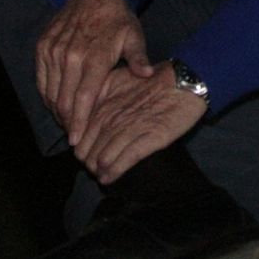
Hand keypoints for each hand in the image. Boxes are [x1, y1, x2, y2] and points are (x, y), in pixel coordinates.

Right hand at [36, 0, 150, 146]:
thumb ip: (139, 57)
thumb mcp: (134, 35)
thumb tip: (146, 75)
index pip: (84, 98)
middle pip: (64, 99)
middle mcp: (70, 55)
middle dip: (67, 122)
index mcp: (94, 56)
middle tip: (73, 137)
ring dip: (56, 110)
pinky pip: (41, 78)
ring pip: (50, 91)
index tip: (77, 140)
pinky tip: (54, 104)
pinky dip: (46, 94)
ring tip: (65, 123)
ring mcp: (53, 50)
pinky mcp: (42, 46)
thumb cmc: (117, 19)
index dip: (79, 122)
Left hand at [75, 63, 207, 183]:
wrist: (181, 82)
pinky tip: (109, 178)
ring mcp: (129, 130)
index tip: (85, 152)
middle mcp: (110, 118)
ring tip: (101, 174)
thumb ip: (97, 95)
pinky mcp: (148, 140)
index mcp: (101, 104)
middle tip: (93, 166)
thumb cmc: (148, 80)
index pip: (78, 135)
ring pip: (102, 159)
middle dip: (87, 162)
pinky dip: (114, 172)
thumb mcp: (115, 80)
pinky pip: (124, 161)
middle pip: (86, 152)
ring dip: (99, 171)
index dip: (79, 147)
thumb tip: (80, 115)